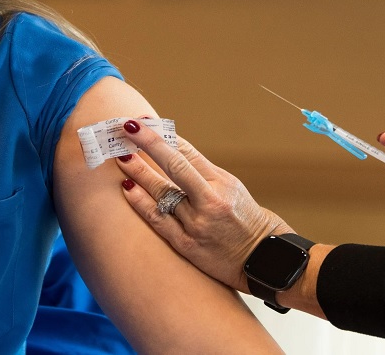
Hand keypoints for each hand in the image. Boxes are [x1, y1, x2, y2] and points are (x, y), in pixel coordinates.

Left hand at [114, 120, 288, 292]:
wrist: (263, 259)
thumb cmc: (244, 218)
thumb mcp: (231, 188)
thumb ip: (201, 173)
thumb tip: (168, 151)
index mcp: (222, 183)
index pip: (187, 153)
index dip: (162, 136)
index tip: (142, 124)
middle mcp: (211, 201)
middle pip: (174, 167)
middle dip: (148, 145)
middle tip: (126, 129)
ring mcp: (197, 224)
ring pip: (162, 193)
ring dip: (139, 173)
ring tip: (121, 157)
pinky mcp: (187, 245)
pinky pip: (159, 221)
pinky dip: (141, 203)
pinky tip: (128, 188)